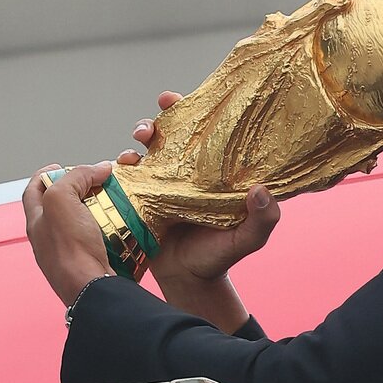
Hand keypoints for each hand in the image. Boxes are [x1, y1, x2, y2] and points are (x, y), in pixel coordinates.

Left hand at [22, 162, 114, 303]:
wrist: (92, 289)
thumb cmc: (71, 251)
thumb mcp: (62, 200)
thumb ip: (75, 178)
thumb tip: (97, 169)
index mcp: (36, 221)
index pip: (34, 189)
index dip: (46, 173)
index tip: (63, 166)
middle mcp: (48, 239)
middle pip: (59, 206)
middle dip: (77, 191)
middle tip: (95, 184)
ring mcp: (67, 254)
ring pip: (80, 224)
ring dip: (96, 211)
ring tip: (112, 204)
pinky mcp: (88, 264)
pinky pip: (98, 242)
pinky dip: (109, 231)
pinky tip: (121, 229)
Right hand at [120, 91, 280, 292]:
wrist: (189, 282)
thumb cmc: (221, 256)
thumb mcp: (248, 238)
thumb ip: (263, 219)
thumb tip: (261, 191)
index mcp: (211, 172)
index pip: (203, 133)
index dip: (192, 111)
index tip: (180, 100)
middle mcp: (184, 172)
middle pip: (167, 134)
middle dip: (157, 120)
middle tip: (154, 122)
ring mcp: (159, 184)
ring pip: (144, 150)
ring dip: (138, 139)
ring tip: (138, 143)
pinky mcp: (138, 199)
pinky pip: (124, 177)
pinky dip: (120, 167)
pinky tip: (122, 167)